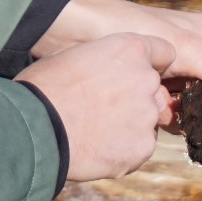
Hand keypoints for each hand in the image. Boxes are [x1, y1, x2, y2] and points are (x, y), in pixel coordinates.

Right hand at [16, 33, 173, 180]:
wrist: (36, 128)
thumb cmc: (43, 87)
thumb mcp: (70, 56)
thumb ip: (100, 60)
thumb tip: (97, 68)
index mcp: (130, 50)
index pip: (164, 52)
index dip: (150, 64)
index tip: (134, 74)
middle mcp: (146, 79)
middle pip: (154, 89)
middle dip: (136, 98)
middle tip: (103, 109)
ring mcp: (147, 115)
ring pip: (147, 120)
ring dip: (129, 125)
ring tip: (94, 131)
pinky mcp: (143, 147)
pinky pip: (139, 148)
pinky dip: (123, 150)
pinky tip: (96, 149)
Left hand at [31, 0, 201, 124]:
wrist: (79, 28)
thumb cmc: (136, 28)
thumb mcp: (189, 50)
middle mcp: (194, 54)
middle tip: (191, 120)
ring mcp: (171, 71)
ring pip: (189, 107)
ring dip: (179, 115)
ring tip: (165, 110)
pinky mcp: (150, 85)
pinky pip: (167, 110)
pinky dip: (161, 116)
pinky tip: (153, 115)